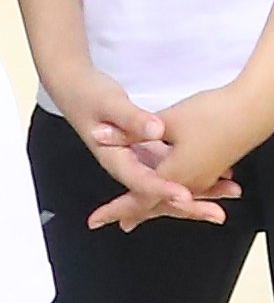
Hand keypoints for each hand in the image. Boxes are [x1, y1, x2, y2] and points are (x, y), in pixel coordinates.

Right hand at [45, 59, 236, 227]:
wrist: (75, 88)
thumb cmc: (88, 95)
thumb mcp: (110, 103)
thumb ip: (133, 119)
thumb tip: (155, 130)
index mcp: (115, 159)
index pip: (142, 182)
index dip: (164, 190)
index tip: (185, 196)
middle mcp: (127, 165)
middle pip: (158, 193)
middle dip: (187, 205)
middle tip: (216, 213)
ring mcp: (138, 159)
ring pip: (167, 183)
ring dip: (196, 191)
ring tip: (226, 194)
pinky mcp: (145, 150)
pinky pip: (170, 170)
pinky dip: (190, 174)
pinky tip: (212, 173)